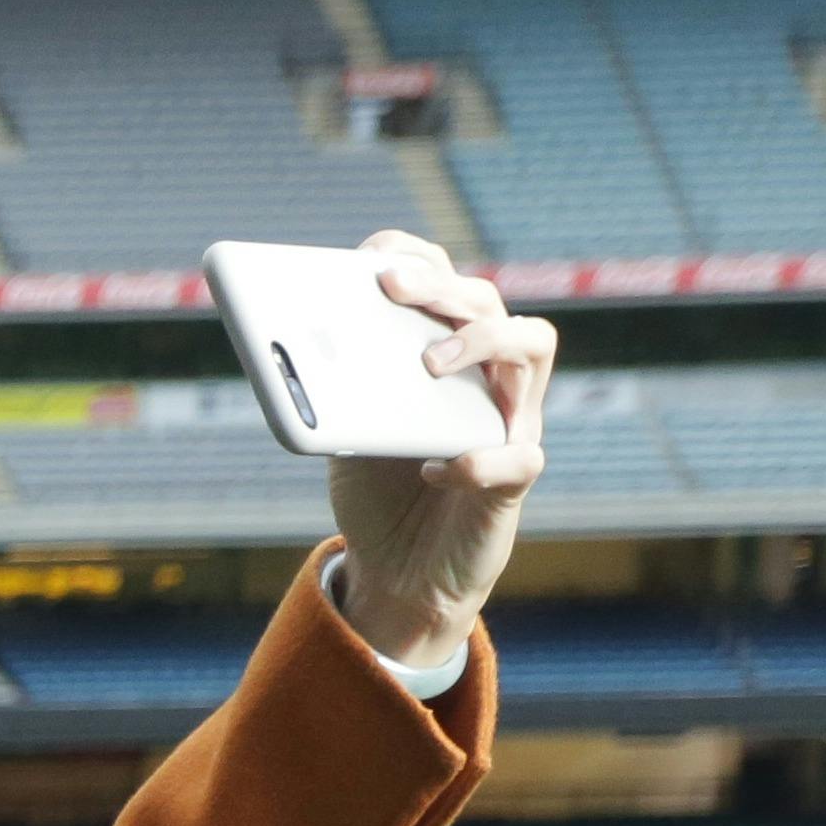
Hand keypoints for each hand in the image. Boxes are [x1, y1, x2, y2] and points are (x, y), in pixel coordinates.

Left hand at [317, 232, 553, 670]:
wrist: (398, 571)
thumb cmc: (376, 489)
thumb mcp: (341, 433)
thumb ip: (332, 392)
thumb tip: (294, 348)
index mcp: (445, 353)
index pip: (447, 283)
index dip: (418, 258)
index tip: (373, 253)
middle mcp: (487, 374)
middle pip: (485, 301)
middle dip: (439, 286)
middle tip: (390, 286)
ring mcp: (510, 420)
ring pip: (531, 345)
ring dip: (482, 341)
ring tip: (429, 363)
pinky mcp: (515, 478)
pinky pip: (517, 457)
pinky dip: (480, 459)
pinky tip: (437, 467)